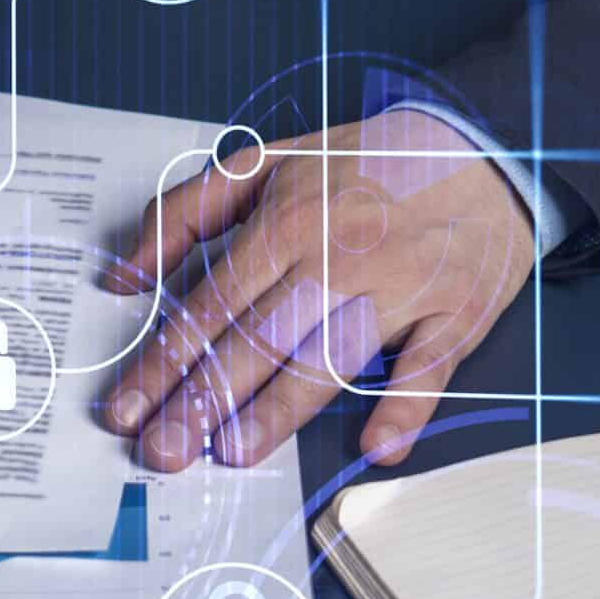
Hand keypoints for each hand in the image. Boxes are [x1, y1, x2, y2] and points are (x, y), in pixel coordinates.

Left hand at [99, 111, 534, 472]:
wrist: (478, 146)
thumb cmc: (364, 163)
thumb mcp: (265, 164)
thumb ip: (184, 214)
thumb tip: (121, 277)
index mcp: (287, 219)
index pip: (211, 304)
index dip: (163, 361)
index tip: (125, 408)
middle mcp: (338, 255)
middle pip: (260, 338)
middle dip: (204, 399)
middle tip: (161, 450)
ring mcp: (401, 286)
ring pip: (332, 356)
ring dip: (281, 410)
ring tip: (233, 452)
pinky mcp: (457, 311)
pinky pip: (430, 367)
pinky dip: (406, 407)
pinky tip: (377, 446)